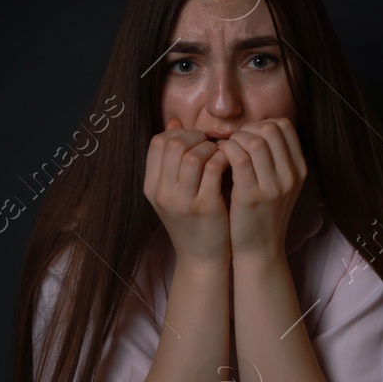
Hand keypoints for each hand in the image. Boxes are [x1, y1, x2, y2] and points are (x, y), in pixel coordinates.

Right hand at [143, 117, 231, 263]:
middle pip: (173, 144)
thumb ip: (173, 159)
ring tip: (221, 153)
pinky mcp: (205, 207)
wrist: (202, 258)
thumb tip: (175, 122)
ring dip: (210, 147)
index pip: (158, 142)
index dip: (179, 133)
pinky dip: (224, 159)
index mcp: (152, 187)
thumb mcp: (174, 191)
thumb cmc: (192, 221)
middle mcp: (162, 193)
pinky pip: (213, 169)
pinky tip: (231, 163)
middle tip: (211, 143)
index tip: (196, 138)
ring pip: (192, 154)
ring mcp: (182, 201)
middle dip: (196, 137)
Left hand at [216, 117, 306, 262]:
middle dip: (246, 129)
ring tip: (225, 149)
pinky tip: (219, 158)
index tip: (247, 135)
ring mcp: (273, 186)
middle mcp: (290, 176)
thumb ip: (274, 159)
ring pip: (254, 142)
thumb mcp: (279, 185)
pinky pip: (238, 159)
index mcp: (299, 169)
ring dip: (234, 140)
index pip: (284, 127)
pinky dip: (225, 151)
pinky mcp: (252, 196)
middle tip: (233, 141)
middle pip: (270, 130)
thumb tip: (255, 129)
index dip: (261, 124)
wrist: (260, 250)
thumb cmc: (263, 214)